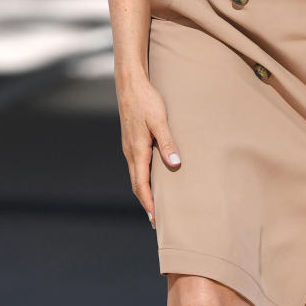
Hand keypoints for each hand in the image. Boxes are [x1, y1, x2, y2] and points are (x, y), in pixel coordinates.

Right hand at [116, 71, 180, 224]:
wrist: (130, 84)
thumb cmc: (146, 101)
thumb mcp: (160, 121)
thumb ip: (168, 143)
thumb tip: (175, 165)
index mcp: (137, 151)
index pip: (141, 184)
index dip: (148, 203)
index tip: (155, 219)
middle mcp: (130, 152)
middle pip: (137, 184)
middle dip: (146, 203)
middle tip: (156, 220)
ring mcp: (129, 147)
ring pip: (136, 175)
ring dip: (144, 192)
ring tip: (155, 205)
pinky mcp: (132, 141)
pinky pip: (137, 166)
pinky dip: (143, 179)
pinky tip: (151, 179)